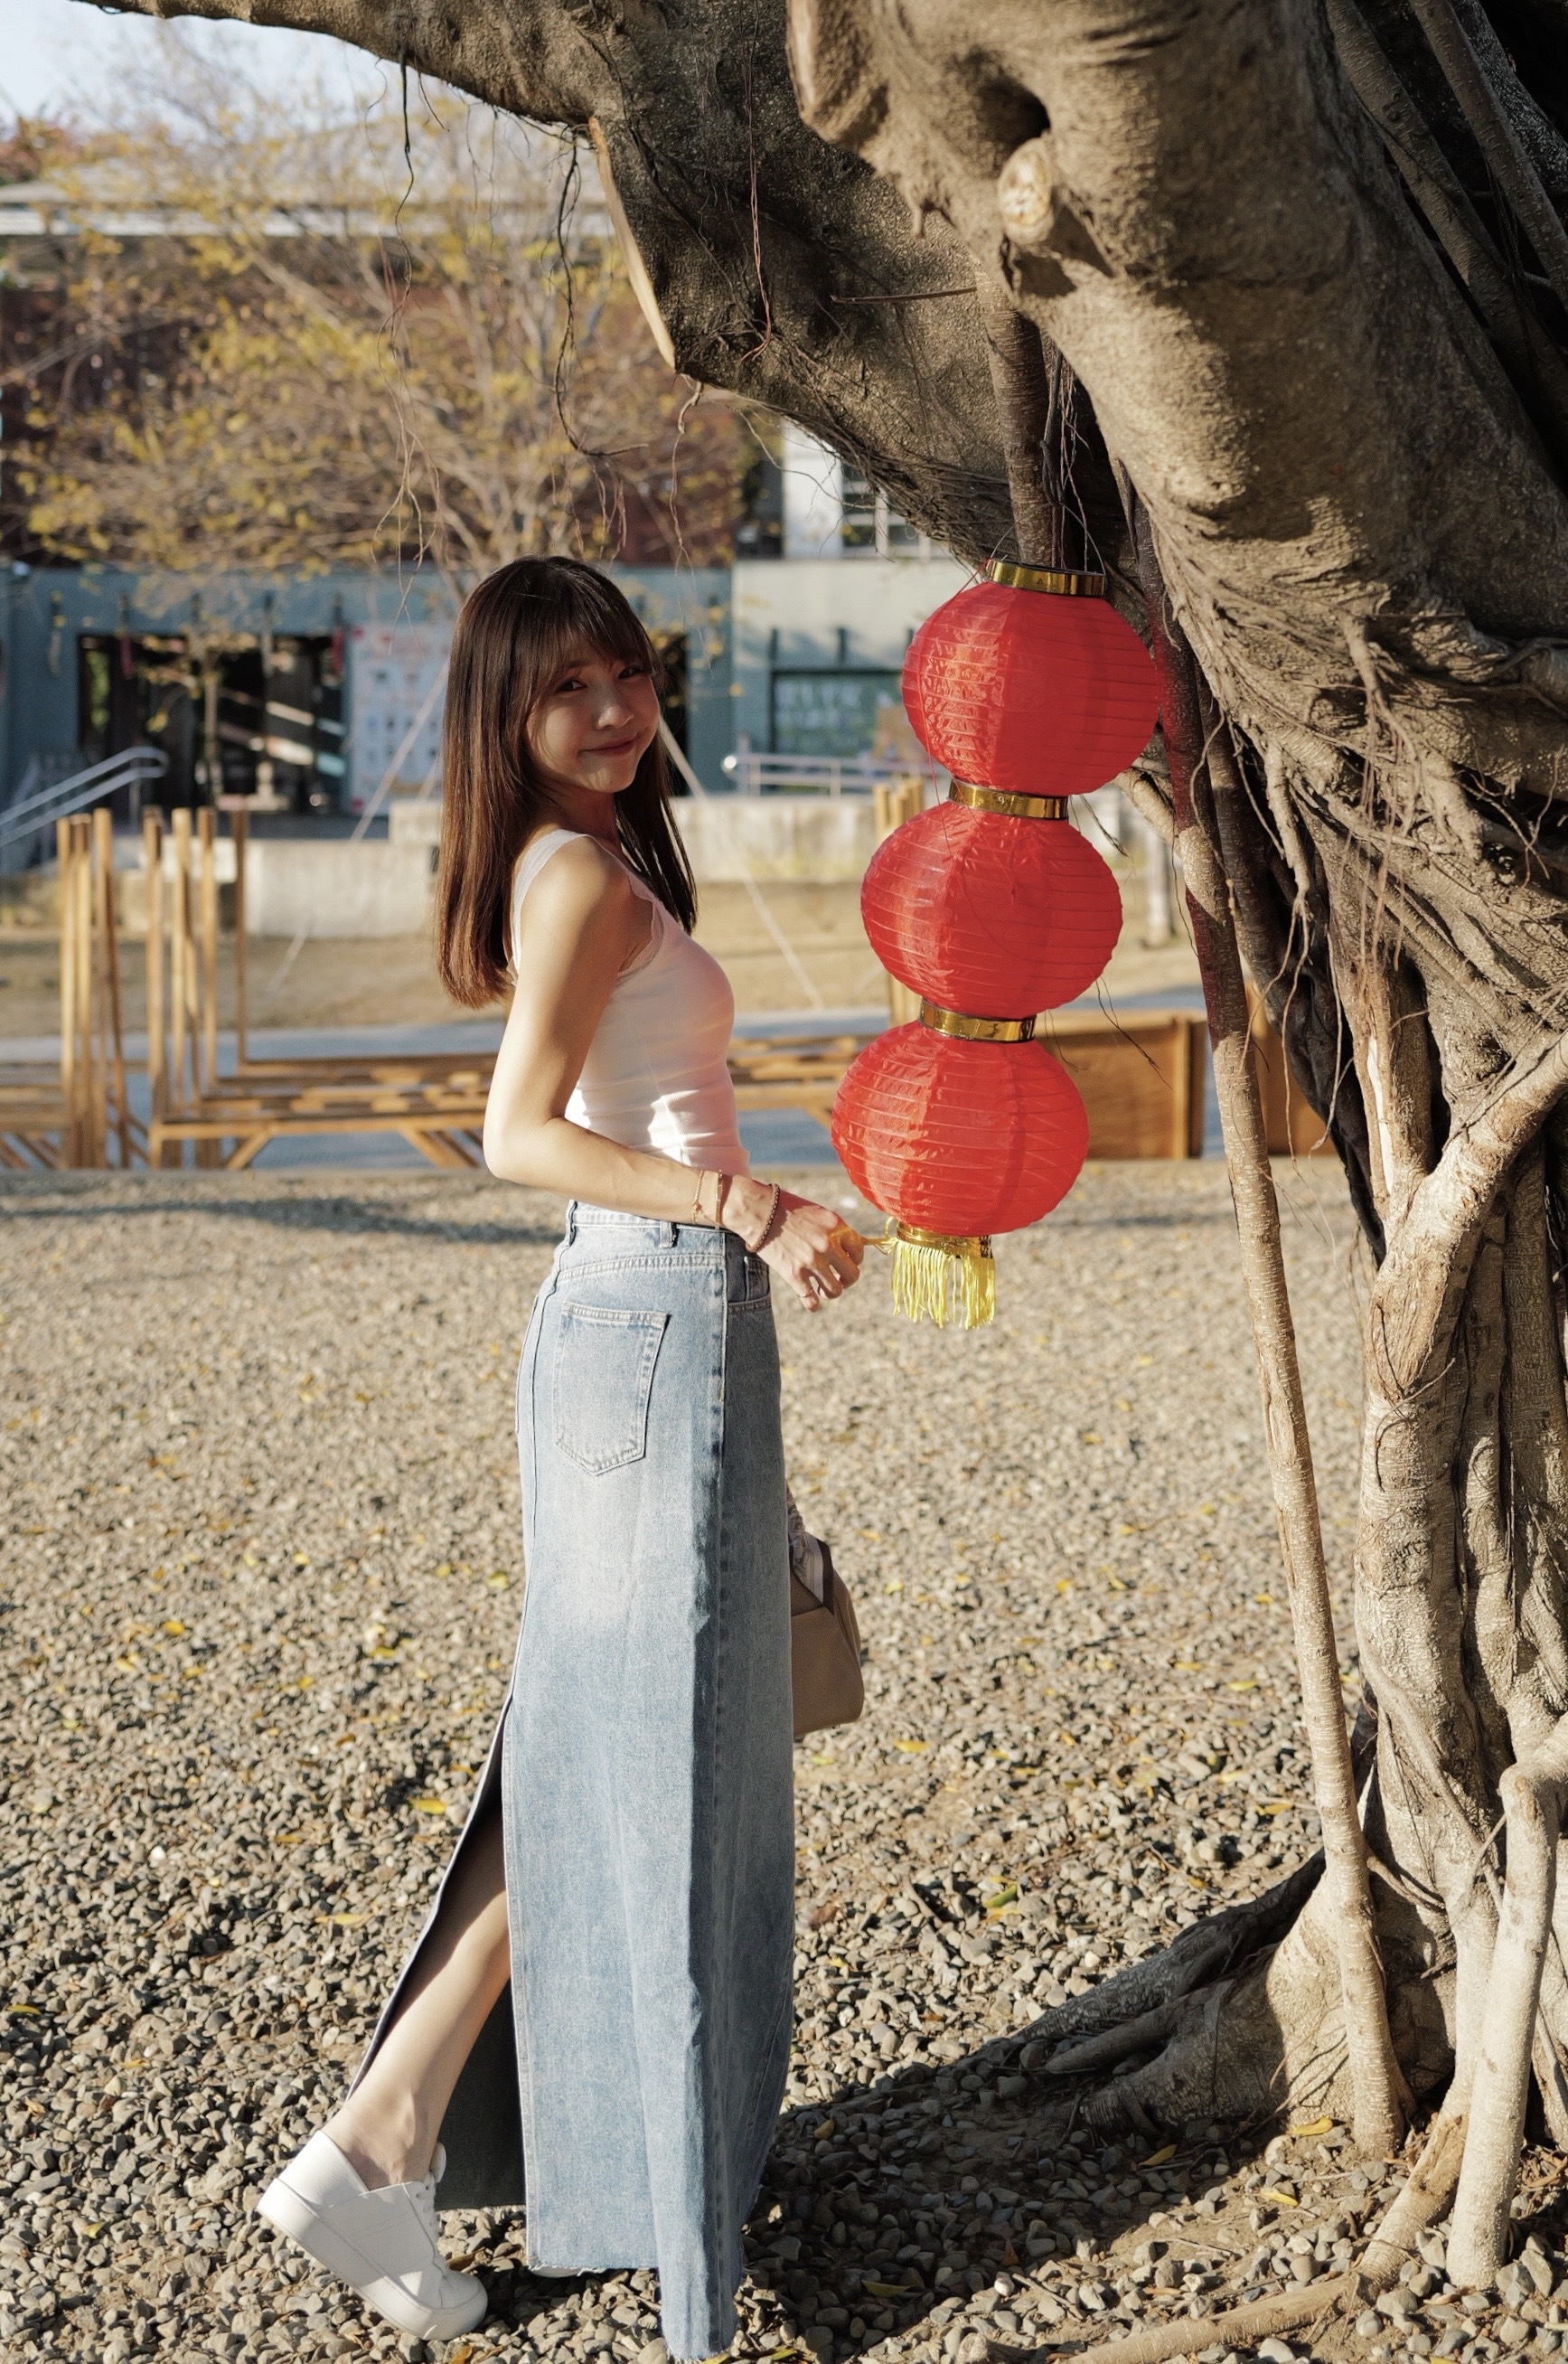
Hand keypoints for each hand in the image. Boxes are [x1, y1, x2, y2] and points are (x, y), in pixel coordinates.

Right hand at [756, 1191, 864, 1312]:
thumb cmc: (787, 1208)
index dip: (854, 1260)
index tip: (846, 1262)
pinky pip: (812, 1301)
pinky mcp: (794, 1274)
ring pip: (835, 1291)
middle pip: (853, 1275)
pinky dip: (813, 1304)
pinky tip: (810, 1301)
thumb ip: (835, 1230)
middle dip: (846, 1280)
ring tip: (821, 1288)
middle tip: (837, 1278)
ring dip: (830, 1292)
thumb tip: (851, 1248)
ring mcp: (811, 1261)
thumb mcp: (818, 1213)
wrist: (758, 1210)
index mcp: (837, 1226)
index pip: (860, 1251)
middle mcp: (828, 1244)